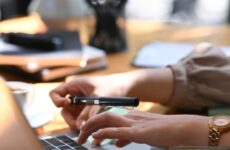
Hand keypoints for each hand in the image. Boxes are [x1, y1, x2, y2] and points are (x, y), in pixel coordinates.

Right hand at [49, 74, 130, 128]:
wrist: (123, 87)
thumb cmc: (111, 86)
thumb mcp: (99, 97)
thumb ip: (89, 111)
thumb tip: (80, 126)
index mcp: (74, 85)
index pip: (55, 93)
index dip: (57, 100)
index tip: (66, 104)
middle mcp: (75, 94)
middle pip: (63, 108)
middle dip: (68, 117)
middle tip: (78, 126)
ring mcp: (80, 103)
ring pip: (71, 115)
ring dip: (75, 122)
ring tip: (84, 128)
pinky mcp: (86, 109)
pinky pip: (79, 118)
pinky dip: (82, 123)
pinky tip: (88, 126)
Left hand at [78, 111, 208, 146]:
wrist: (180, 127)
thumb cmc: (164, 131)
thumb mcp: (142, 133)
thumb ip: (126, 137)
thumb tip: (114, 142)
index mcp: (130, 117)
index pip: (108, 117)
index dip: (95, 123)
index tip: (86, 132)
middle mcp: (130, 117)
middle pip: (104, 116)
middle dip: (89, 124)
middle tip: (79, 135)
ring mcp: (134, 123)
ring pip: (108, 120)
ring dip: (93, 127)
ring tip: (82, 135)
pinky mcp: (138, 131)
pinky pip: (118, 130)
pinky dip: (105, 133)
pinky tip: (96, 136)